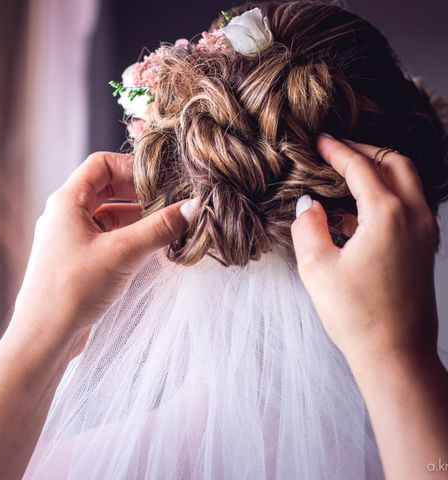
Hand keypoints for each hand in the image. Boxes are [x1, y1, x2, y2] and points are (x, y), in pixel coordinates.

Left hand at [15, 152, 187, 354]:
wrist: (44, 335)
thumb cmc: (73, 288)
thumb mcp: (122, 253)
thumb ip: (159, 228)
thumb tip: (193, 208)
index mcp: (67, 201)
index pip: (101, 164)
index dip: (132, 167)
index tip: (161, 181)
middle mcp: (65, 215)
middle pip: (107, 188)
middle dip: (139, 194)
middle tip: (169, 202)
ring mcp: (69, 239)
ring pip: (108, 216)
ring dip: (137, 218)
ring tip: (167, 227)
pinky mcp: (76, 261)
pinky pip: (106, 238)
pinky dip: (128, 238)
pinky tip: (151, 248)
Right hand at [290, 135, 439, 363]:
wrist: (395, 354)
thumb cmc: (355, 314)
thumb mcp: (317, 267)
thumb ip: (308, 227)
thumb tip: (309, 205)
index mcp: (388, 215)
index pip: (361, 167)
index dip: (337, 150)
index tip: (319, 140)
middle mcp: (415, 217)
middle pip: (396, 163)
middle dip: (366, 152)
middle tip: (338, 151)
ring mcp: (425, 233)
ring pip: (408, 183)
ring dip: (379, 173)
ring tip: (344, 180)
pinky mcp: (425, 250)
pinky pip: (409, 207)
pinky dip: (386, 197)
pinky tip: (355, 214)